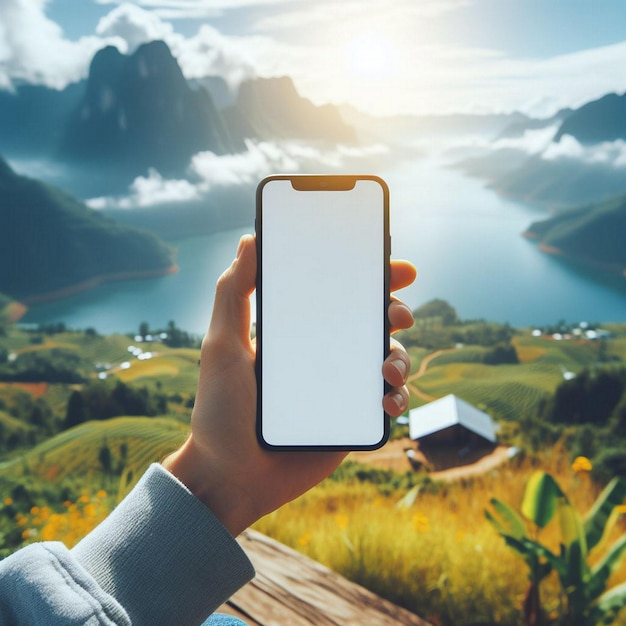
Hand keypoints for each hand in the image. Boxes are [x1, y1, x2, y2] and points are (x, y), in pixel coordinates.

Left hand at [164, 235, 415, 535]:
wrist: (228, 477)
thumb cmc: (219, 411)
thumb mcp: (221, 345)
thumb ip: (233, 293)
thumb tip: (250, 239)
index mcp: (297, 334)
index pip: (338, 296)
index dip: (368, 277)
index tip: (391, 263)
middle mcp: (323, 356)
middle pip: (371, 324)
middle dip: (394, 311)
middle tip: (398, 314)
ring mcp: (340, 389)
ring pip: (388, 361)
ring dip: (400, 357)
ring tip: (387, 368)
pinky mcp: (351, 421)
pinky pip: (387, 403)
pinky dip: (397, 397)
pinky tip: (387, 400)